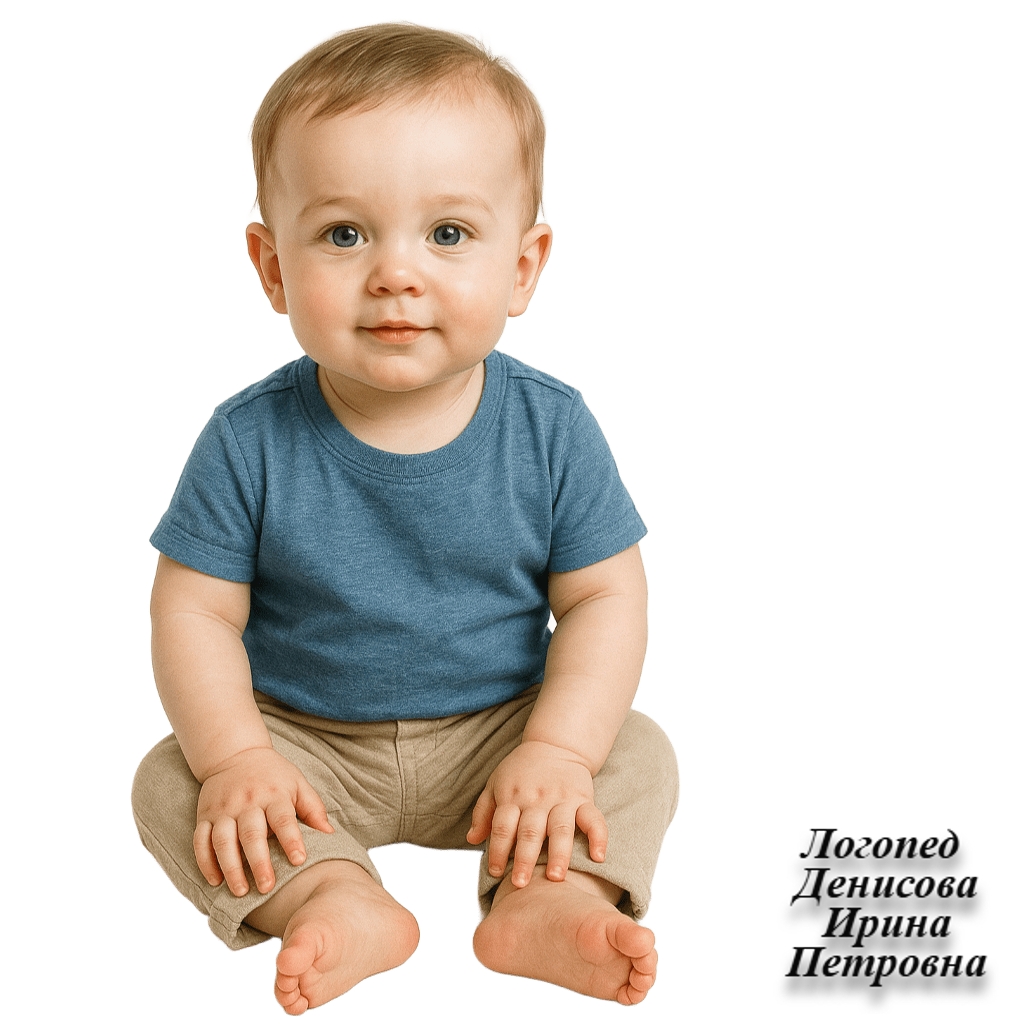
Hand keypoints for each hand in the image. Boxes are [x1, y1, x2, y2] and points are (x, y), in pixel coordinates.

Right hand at [194, 746, 332, 896]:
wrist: (235, 754)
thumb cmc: (273, 775)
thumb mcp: (297, 783)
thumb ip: (313, 808)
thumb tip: (329, 835)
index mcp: (274, 794)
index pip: (284, 819)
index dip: (291, 840)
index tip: (299, 860)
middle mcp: (247, 802)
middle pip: (252, 834)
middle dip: (259, 863)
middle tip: (267, 887)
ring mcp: (223, 810)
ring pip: (223, 841)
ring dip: (231, 868)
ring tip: (241, 891)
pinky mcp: (205, 816)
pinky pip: (200, 841)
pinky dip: (206, 863)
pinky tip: (215, 881)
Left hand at [466, 740, 606, 887]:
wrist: (556, 744)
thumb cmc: (521, 769)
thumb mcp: (495, 783)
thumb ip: (483, 812)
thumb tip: (472, 839)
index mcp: (513, 796)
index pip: (503, 826)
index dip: (498, 850)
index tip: (496, 872)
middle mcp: (537, 799)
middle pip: (530, 830)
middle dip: (525, 858)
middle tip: (521, 884)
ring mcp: (562, 799)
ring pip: (560, 828)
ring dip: (558, 854)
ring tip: (555, 877)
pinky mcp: (584, 798)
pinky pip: (594, 818)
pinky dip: (598, 836)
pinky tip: (598, 856)